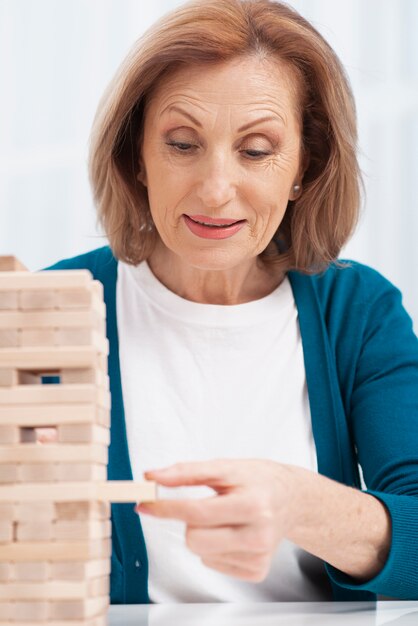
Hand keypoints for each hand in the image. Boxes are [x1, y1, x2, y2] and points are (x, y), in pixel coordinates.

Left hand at [135, 459, 296, 581]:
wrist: (291, 498)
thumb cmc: (257, 479)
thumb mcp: (225, 467)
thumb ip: (187, 472)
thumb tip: (153, 476)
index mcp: (252, 504)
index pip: (196, 512)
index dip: (165, 508)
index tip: (145, 503)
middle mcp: (259, 534)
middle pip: (194, 539)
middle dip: (189, 522)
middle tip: (206, 506)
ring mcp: (259, 556)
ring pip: (200, 553)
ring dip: (202, 534)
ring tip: (224, 518)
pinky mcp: (257, 571)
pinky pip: (212, 564)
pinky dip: (214, 548)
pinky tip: (233, 533)